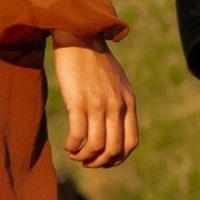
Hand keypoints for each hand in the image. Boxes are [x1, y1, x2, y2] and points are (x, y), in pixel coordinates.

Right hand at [52, 35, 138, 168]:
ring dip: (84, 156)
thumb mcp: (117, 82)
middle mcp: (117, 106)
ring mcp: (99, 105)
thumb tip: (114, 127)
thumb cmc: (95, 60)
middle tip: (87, 161)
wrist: (81, 38)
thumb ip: (120, 103)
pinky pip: (78, 135)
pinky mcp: (79, 102)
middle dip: (100, 162)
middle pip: (114, 149)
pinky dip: (72, 146)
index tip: (105, 160)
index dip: (119, 158)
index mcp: (128, 102)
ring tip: (75, 154)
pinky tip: (68, 144)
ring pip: (96, 146)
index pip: (131, 142)